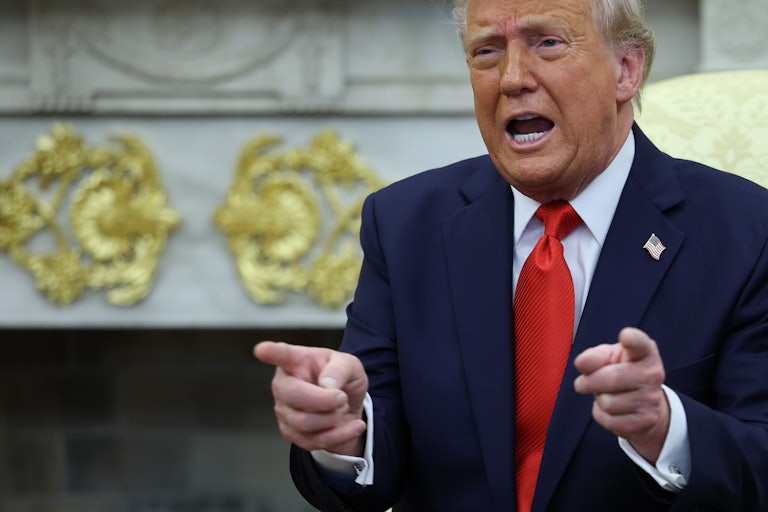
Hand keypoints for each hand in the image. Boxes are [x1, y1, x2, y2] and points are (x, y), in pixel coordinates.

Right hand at [254, 341, 367, 456]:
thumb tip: (327, 385)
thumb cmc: (343, 379)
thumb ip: (340, 369)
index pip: (282, 355)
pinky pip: (312, 441)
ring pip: (303, 422)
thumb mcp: (351, 366)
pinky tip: (352, 426)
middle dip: (323, 400)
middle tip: (342, 397)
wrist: (348, 406)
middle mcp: (284, 384)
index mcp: (297, 361)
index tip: (262, 349)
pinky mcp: (290, 431)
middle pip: (292, 395)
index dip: (271, 352)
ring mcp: (284, 409)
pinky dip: (339, 435)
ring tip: (342, 408)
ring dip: (332, 418)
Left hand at [573, 327, 669, 462]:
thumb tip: (581, 363)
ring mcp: (651, 399)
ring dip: (598, 400)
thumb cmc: (621, 372)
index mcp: (644, 352)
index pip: (640, 344)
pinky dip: (602, 415)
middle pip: (612, 378)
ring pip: (608, 403)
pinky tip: (611, 409)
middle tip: (582, 383)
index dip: (632, 340)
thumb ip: (594, 356)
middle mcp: (653, 374)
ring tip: (606, 395)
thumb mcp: (608, 357)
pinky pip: (609, 420)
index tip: (625, 336)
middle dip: (589, 382)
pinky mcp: (646, 420)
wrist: (644, 403)